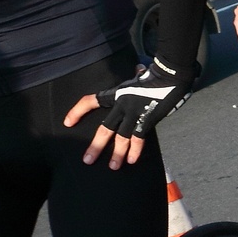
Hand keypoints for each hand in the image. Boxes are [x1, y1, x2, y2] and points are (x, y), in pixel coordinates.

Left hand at [65, 58, 196, 168]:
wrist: (170, 75)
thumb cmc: (156, 74)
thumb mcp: (140, 75)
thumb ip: (137, 74)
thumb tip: (139, 69)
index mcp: (116, 93)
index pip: (90, 101)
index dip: (77, 112)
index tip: (67, 123)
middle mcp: (121, 105)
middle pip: (104, 128)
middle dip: (96, 146)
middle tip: (88, 160)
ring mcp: (134, 114)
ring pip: (121, 137)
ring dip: (117, 154)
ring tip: (113, 167)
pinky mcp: (147, 120)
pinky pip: (138, 138)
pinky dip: (135, 150)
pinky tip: (132, 161)